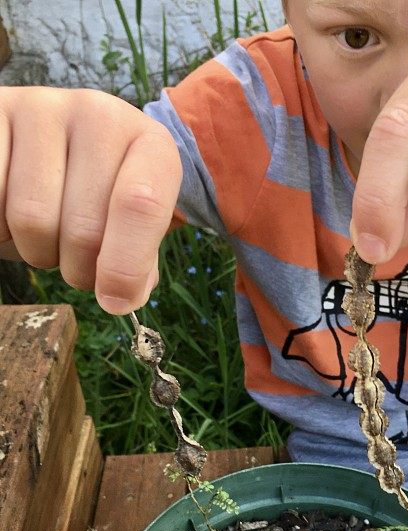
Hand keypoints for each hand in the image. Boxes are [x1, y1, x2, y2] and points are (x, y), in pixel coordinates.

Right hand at [0, 87, 181, 313]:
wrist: (42, 146)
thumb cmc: (94, 194)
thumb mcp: (128, 222)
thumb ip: (137, 260)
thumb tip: (123, 295)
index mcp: (149, 142)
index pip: (142, 205)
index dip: (126, 266)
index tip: (115, 301)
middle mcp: (99, 115)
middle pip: (85, 228)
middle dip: (79, 268)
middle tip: (75, 262)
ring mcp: (41, 109)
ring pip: (32, 220)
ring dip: (37, 250)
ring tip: (46, 233)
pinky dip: (0, 230)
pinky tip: (11, 215)